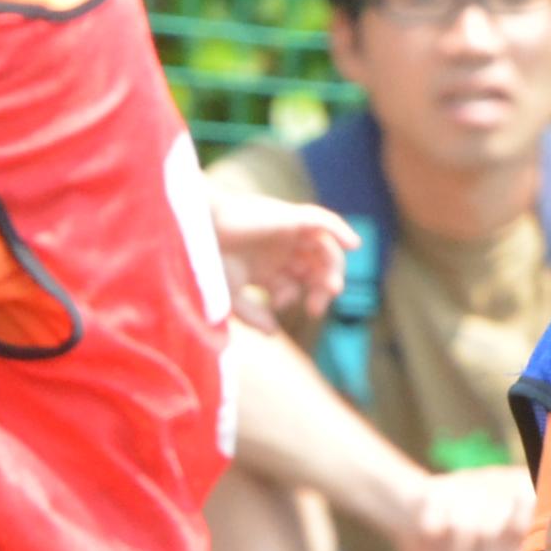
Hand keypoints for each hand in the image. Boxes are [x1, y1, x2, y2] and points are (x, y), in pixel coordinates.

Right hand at [215, 190, 357, 329]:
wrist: (195, 231)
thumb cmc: (207, 260)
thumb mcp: (231, 296)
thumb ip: (253, 315)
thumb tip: (273, 333)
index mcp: (267, 266)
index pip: (297, 284)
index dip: (299, 297)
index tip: (285, 305)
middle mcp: (280, 249)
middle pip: (315, 268)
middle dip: (321, 288)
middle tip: (317, 307)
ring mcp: (285, 232)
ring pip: (322, 248)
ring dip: (332, 268)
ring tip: (332, 288)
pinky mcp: (288, 218)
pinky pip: (321, 220)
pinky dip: (340, 229)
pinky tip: (354, 244)